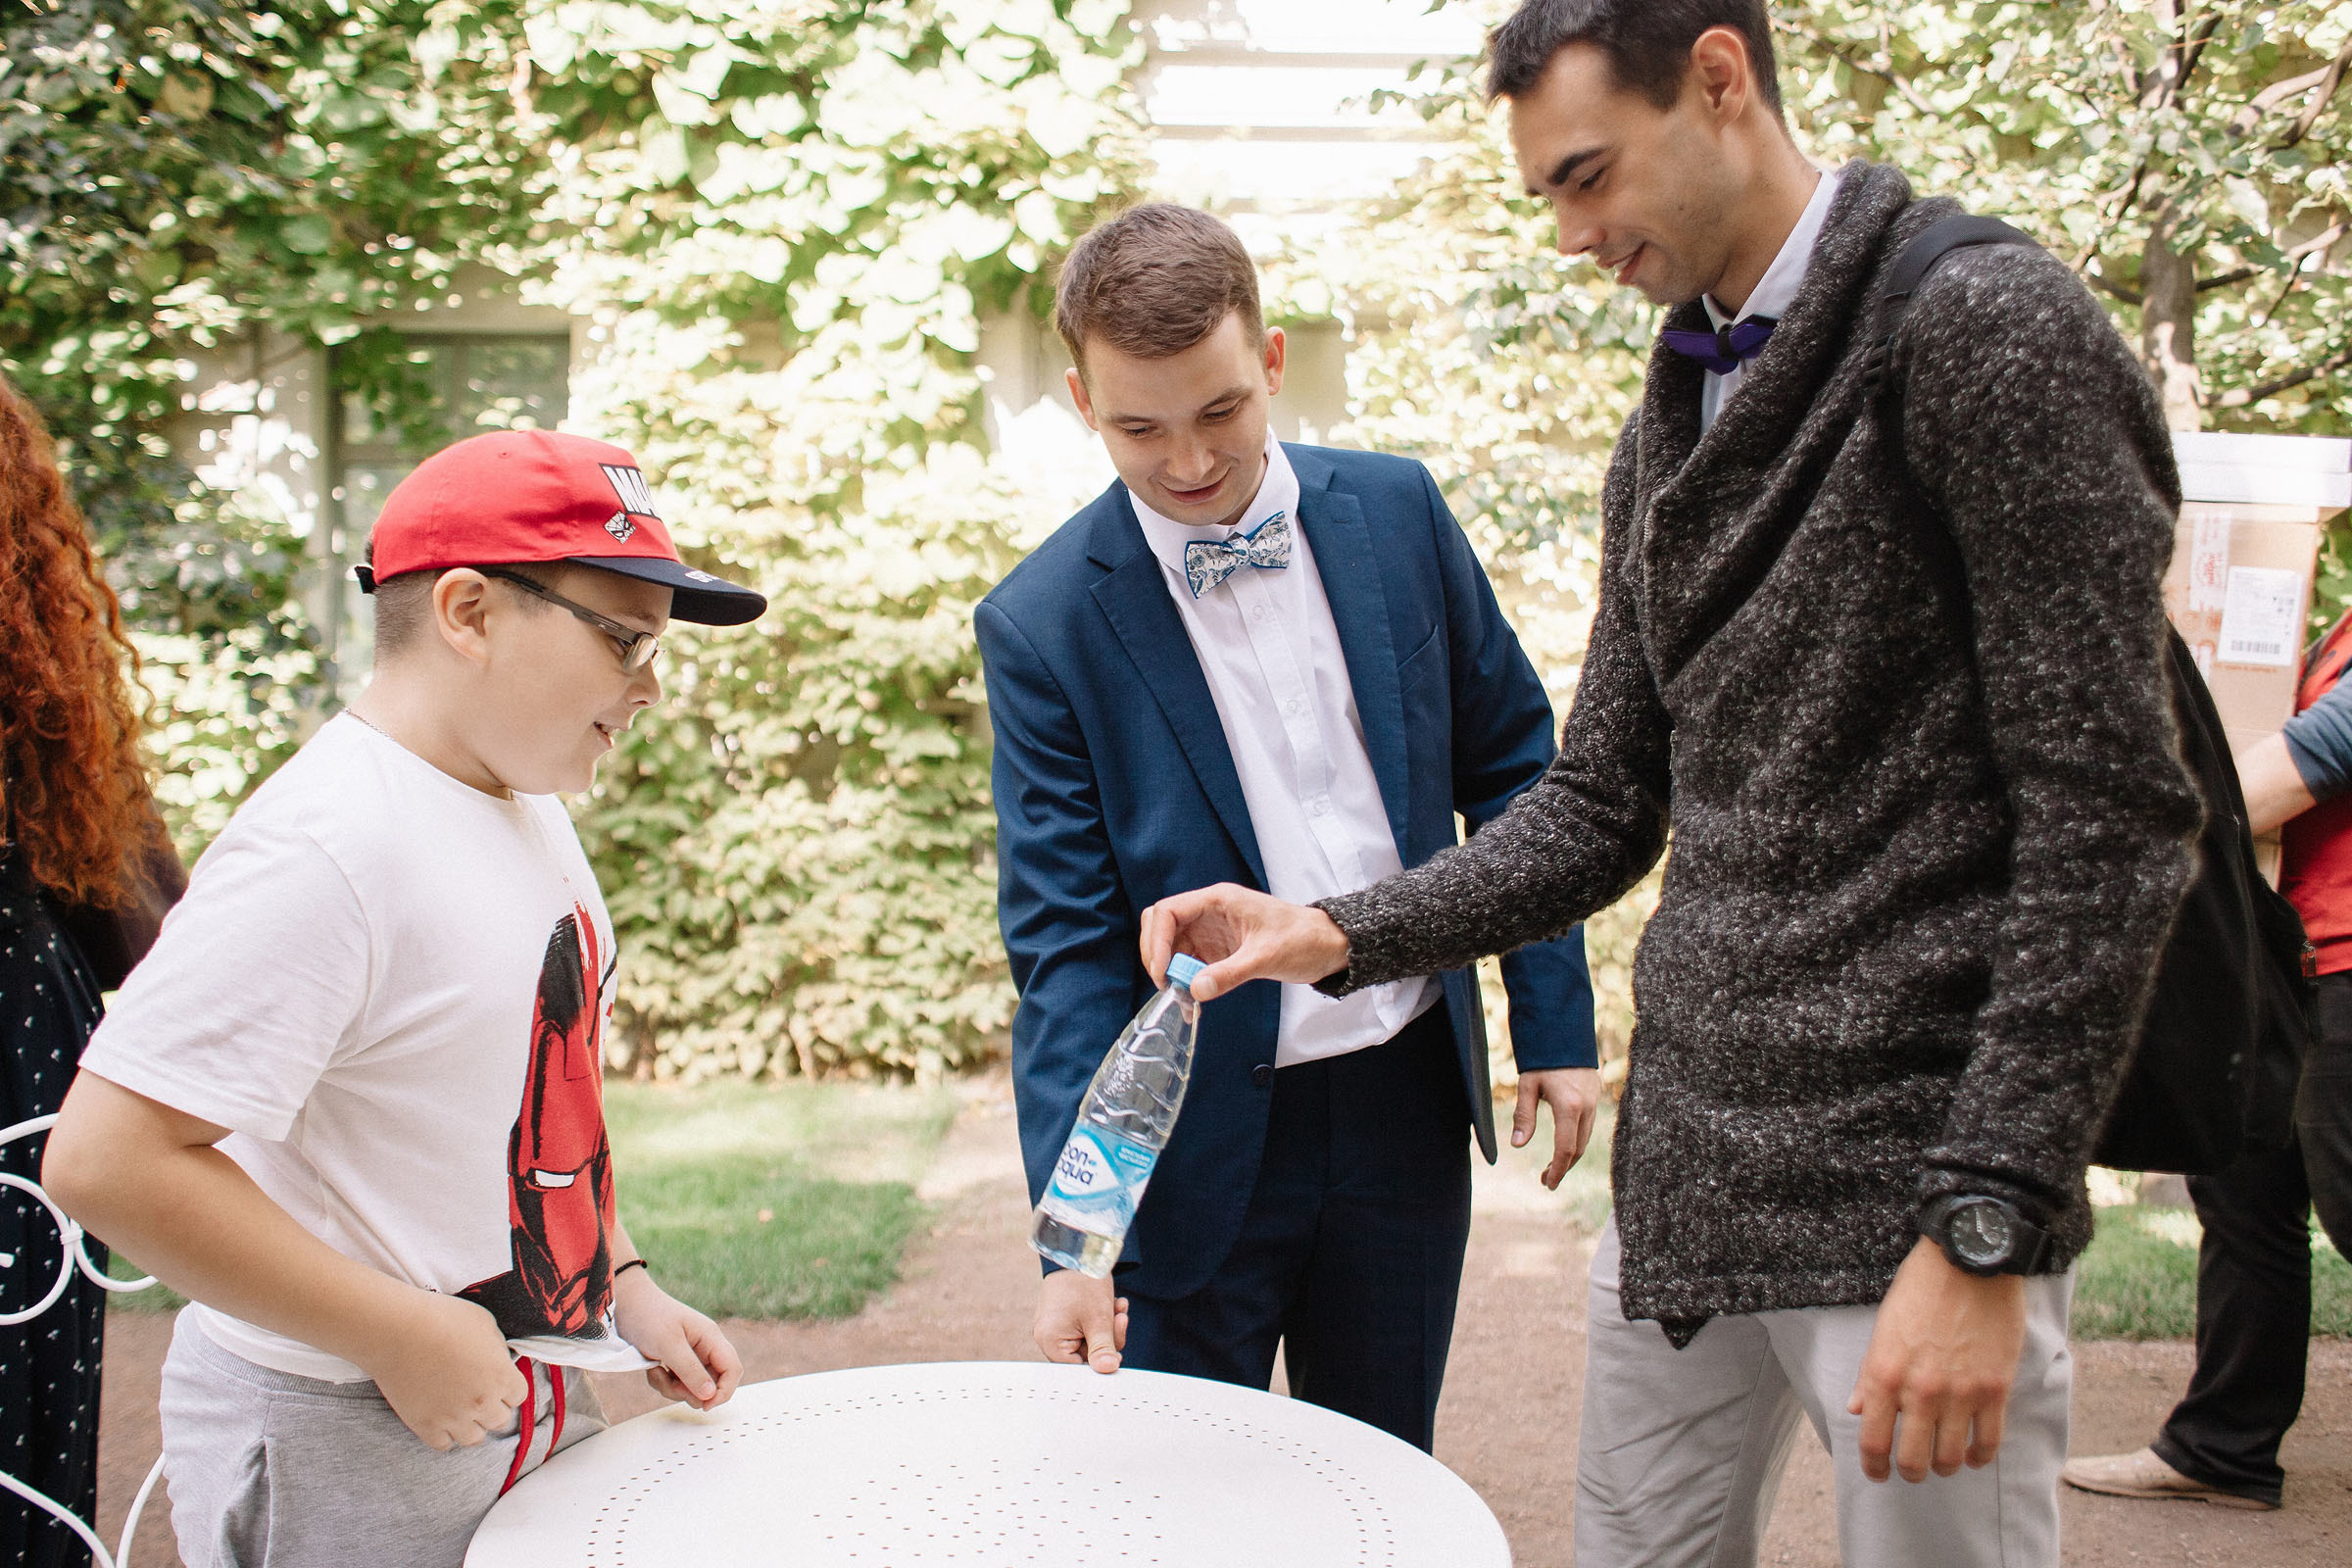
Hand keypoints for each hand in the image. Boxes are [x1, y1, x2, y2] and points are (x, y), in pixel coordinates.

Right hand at [370, 1292, 529, 1450]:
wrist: (397, 1330)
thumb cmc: (442, 1318)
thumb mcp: (485, 1323)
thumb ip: (497, 1349)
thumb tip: (497, 1360)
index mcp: (501, 1376)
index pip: (519, 1395)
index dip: (508, 1387)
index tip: (496, 1380)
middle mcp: (481, 1402)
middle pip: (500, 1420)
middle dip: (493, 1407)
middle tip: (478, 1394)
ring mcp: (453, 1418)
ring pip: (474, 1438)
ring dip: (472, 1425)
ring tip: (462, 1410)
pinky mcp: (425, 1426)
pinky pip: (444, 1445)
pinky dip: (445, 1435)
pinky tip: (441, 1418)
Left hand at [614, 1265, 741, 1410]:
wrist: (625, 1303)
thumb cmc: (648, 1316)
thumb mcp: (669, 1344)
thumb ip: (690, 1370)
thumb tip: (710, 1395)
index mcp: (710, 1338)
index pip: (732, 1370)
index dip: (724, 1391)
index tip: (705, 1405)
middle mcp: (704, 1347)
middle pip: (713, 1383)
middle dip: (692, 1391)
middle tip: (673, 1384)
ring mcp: (689, 1355)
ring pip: (692, 1387)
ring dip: (673, 1388)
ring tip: (656, 1372)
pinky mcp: (674, 1362)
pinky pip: (676, 1384)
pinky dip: (663, 1383)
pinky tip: (651, 1368)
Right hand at [1034, 1268, 1128, 1373]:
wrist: (1079, 1250)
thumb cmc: (1083, 1282)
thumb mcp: (1099, 1320)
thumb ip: (1103, 1349)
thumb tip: (1108, 1370)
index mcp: (1050, 1341)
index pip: (1077, 1367)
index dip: (1099, 1361)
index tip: (1116, 1353)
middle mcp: (1047, 1336)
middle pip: (1085, 1354)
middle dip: (1107, 1337)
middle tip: (1121, 1319)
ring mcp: (1055, 1325)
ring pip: (1089, 1339)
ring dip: (1108, 1325)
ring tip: (1118, 1306)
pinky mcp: (1063, 1316)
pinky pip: (1085, 1327)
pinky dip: (1101, 1318)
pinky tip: (1112, 1303)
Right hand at [1139, 883, 1349, 1001]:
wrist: (1327, 947)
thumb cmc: (1303, 939)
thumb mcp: (1267, 956)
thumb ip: (1230, 973)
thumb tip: (1195, 991)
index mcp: (1218, 901)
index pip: (1168, 911)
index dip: (1158, 941)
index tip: (1162, 972)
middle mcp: (1209, 913)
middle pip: (1161, 926)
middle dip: (1156, 955)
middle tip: (1165, 985)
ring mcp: (1211, 932)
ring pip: (1172, 947)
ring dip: (1170, 973)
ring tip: (1182, 1001)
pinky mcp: (1217, 951)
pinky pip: (1189, 964)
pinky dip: (1185, 982)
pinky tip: (1192, 1003)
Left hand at [1512, 1067, 1601, 1188]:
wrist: (1564, 1032)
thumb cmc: (1542, 1058)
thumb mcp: (1527, 1085)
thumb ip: (1524, 1116)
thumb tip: (1518, 1145)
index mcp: (1570, 1106)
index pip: (1566, 1149)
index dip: (1558, 1170)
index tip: (1548, 1184)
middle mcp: (1587, 1106)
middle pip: (1578, 1148)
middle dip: (1563, 1167)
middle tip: (1546, 1179)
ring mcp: (1595, 1101)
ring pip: (1585, 1138)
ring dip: (1570, 1155)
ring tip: (1552, 1165)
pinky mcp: (1596, 1096)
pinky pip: (1588, 1126)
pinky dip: (1576, 1140)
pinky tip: (1563, 1143)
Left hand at [1848, 1236, 2027, 1481]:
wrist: (1968, 1261)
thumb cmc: (1920, 1288)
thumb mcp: (1883, 1328)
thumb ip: (1869, 1374)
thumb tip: (1856, 1410)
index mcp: (1884, 1374)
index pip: (1873, 1441)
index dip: (1873, 1467)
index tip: (1877, 1474)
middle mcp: (1920, 1391)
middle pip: (1913, 1460)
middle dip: (1910, 1472)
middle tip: (1913, 1470)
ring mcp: (1960, 1394)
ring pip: (1951, 1459)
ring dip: (1945, 1467)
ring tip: (1944, 1461)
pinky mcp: (1995, 1390)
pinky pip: (1988, 1442)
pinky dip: (1981, 1457)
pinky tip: (1975, 1456)